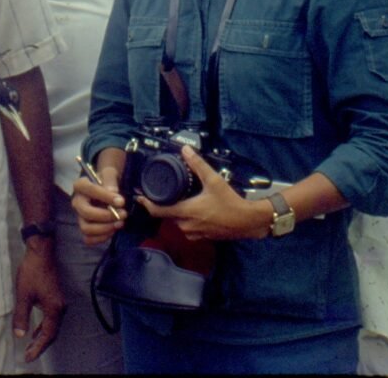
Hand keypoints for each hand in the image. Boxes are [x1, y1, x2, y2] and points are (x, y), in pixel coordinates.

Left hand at [12, 240, 65, 361]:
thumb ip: (21, 316)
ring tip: (31, 346)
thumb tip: (20, 335)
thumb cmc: (32, 272)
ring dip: (42, 336)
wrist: (41, 252)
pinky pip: (52, 318)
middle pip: (52, 332)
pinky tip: (36, 329)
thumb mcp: (23, 295)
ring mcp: (59, 302)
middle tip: (29, 355)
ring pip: (53, 325)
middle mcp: (60, 307)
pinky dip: (44, 326)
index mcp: (54, 309)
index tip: (28, 358)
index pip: (47, 335)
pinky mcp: (56, 297)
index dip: (38, 348)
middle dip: (40, 345)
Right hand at [71, 165, 125, 245]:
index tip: (121, 201)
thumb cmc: (107, 181)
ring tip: (120, 223)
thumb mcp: (110, 174)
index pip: (89, 190)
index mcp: (80, 185)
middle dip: (107, 216)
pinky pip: (89, 239)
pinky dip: (102, 238)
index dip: (105, 197)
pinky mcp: (85, 228)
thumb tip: (112, 192)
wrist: (107, 190)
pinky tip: (113, 230)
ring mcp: (80, 216)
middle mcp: (77, 202)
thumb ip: (110, 180)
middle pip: (86, 213)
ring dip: (105, 228)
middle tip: (123, 214)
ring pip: (86, 228)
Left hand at [139, 146, 269, 240]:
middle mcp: (186, 225)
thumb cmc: (231, 202)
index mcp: (186, 212)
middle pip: (166, 215)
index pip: (157, 211)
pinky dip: (186, 218)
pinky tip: (192, 209)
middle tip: (164, 192)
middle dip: (164, 204)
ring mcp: (193, 233)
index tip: (139, 197)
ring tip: (179, 198)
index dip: (146, 204)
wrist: (248, 222)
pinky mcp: (201, 237)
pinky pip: (186, 227)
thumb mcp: (214, 180)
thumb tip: (186, 150)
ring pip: (176, 222)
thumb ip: (198, 165)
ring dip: (176, 211)